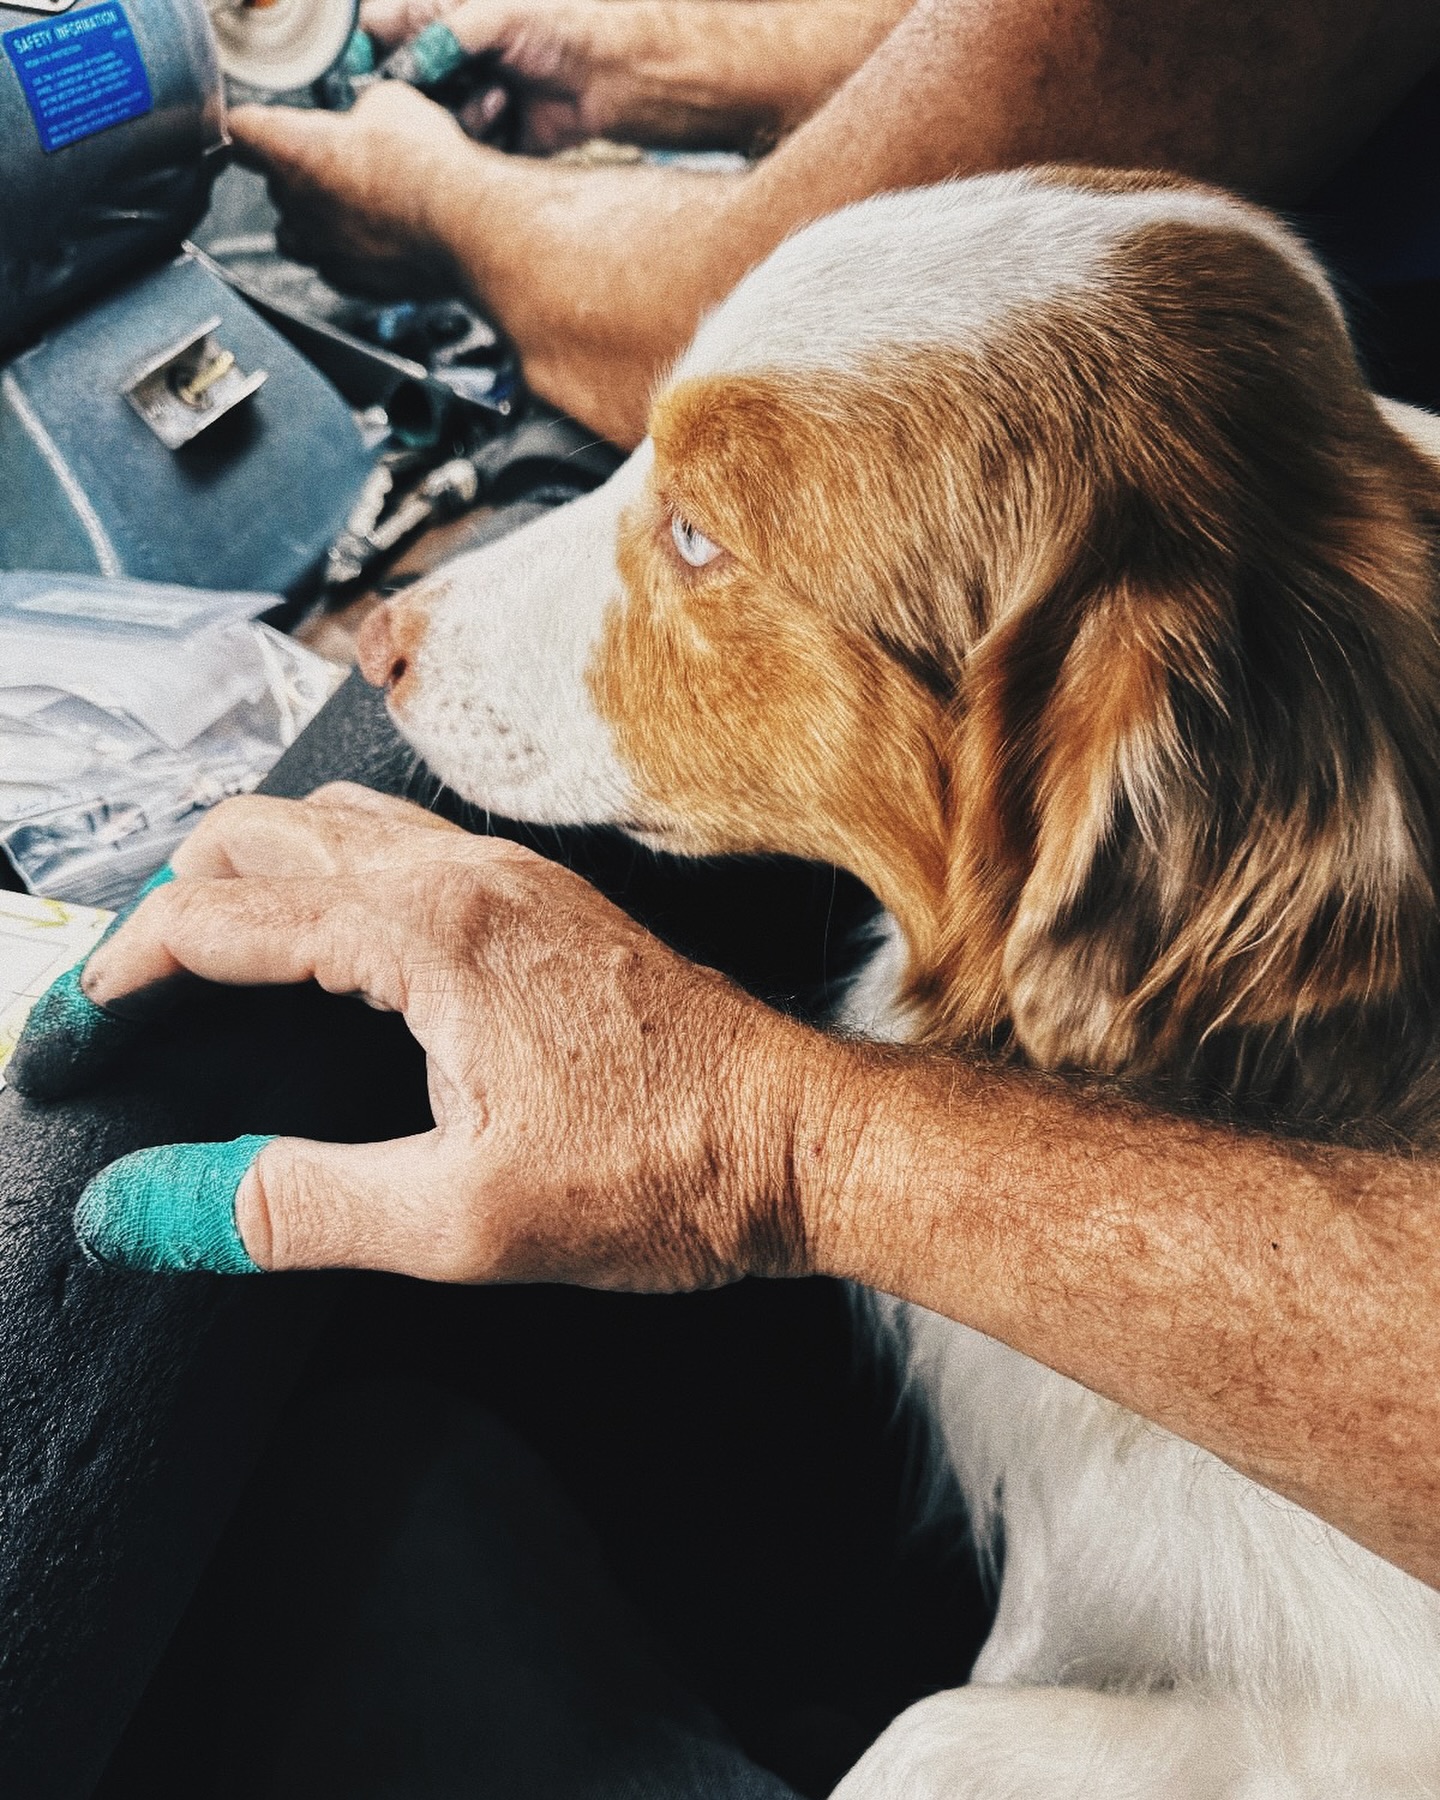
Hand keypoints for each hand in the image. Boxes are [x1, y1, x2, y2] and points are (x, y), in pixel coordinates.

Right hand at [59, 788, 832, 1286]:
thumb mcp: (462, 1220)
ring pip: (336, 825)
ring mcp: (512, 877)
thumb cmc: (663, 1174)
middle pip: (265, 834)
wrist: (800, 1140)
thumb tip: (150, 1206)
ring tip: (207, 953)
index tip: (74, 1019)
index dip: (124, 965)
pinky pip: (402, 843)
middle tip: (132, 986)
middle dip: (175, 897)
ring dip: (253, 871)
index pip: (222, 916)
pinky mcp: (546, 901)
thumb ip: (293, 1205)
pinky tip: (331, 938)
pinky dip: (329, 871)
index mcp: (430, 934)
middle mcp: (466, 876)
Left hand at [228, 84, 488, 296]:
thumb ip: (360, 113)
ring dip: (314, 221)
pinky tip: (381, 240)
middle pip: (275, 186)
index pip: (242, 130)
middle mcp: (297, 206)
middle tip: (341, 162)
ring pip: (296, 236)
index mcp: (292, 151)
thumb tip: (367, 122)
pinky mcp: (353, 284)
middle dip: (301, 173)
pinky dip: (349, 255)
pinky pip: (335, 268)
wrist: (465, 226)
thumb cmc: (428, 166)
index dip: (254, 125)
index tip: (261, 127)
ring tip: (349, 209)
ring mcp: (322, 251)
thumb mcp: (392, 103)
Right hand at [360, 0, 638, 152]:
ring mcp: (454, 103)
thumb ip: (445, 36)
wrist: (605, 76)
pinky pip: (456, 156)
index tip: (367, 77)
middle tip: (448, 86)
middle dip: (415, 96)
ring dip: (458, 114)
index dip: (359, 58)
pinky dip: (480, 137)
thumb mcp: (494, 14)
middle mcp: (436, 63)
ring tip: (497, 93)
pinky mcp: (476, 141)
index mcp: (428, 19)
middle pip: (390, 90)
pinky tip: (507, 112)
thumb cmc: (555, 27)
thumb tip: (405, 67)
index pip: (369, 35)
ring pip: (423, 127)